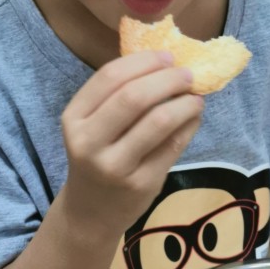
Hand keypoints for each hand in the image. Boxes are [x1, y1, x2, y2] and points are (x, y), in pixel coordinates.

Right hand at [60, 51, 203, 235]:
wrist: (92, 211)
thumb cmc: (97, 156)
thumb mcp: (93, 125)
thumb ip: (119, 96)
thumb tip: (167, 63)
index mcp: (74, 119)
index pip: (109, 77)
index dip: (143, 62)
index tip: (167, 56)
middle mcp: (89, 142)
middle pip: (134, 97)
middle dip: (167, 79)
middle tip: (187, 74)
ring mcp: (115, 166)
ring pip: (158, 121)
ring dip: (184, 103)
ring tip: (195, 97)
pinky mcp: (141, 184)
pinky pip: (172, 145)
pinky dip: (189, 125)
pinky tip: (193, 117)